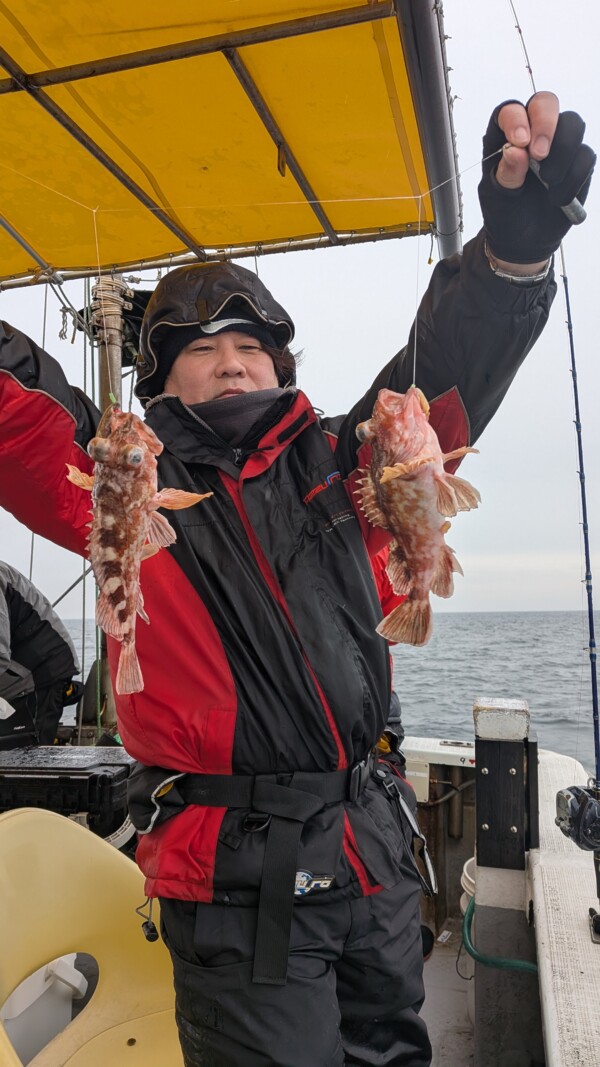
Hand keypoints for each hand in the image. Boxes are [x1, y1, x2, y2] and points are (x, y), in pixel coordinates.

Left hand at [478, 91, 594, 266]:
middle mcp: (533, 132)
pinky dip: (574, 177)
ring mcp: (558, 144)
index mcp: (504, 136)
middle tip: (540, 156)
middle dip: (546, 125)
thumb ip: (505, 174)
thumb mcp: (497, 198)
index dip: (517, 119)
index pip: (510, 110)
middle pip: (546, 103)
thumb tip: (515, 150)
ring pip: (573, 124)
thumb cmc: (505, 213)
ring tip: (548, 182)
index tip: (520, 143)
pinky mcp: (578, 162)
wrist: (525, 240)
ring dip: (563, 152)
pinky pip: (585, 156)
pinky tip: (558, 197)